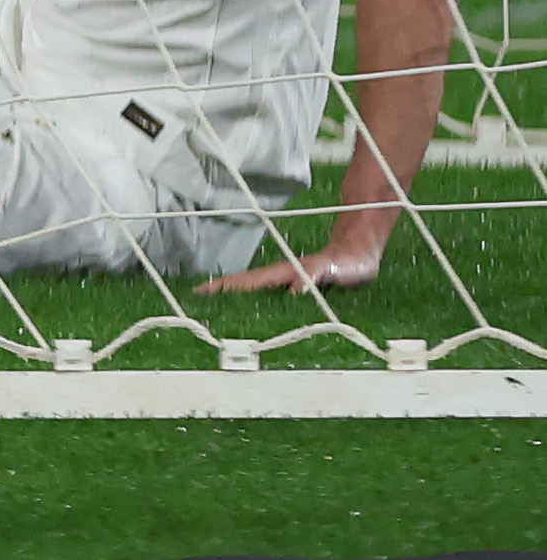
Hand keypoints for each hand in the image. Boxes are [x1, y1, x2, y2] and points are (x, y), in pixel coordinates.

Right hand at [197, 222, 386, 297]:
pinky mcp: (300, 288)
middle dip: (221, 290)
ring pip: (257, 289)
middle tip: (198, 299)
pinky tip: (252, 307)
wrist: (361, 252)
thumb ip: (313, 276)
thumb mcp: (334, 269)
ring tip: (216, 304)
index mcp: (287, 272)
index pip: (250, 280)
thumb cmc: (349, 261)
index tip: (202, 291)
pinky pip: (271, 294)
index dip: (227, 286)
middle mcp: (284, 276)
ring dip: (235, 295)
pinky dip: (255, 299)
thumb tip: (292, 291)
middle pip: (246, 283)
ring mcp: (290, 281)